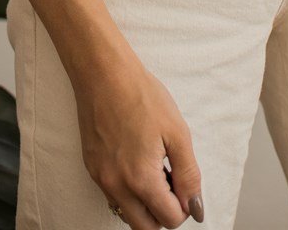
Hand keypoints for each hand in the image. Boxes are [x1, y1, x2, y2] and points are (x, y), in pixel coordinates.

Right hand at [72, 48, 203, 227]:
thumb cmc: (141, 95)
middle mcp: (116, 186)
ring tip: (156, 168)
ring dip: (145, 203)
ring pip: (127, 213)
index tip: (185, 182)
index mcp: (140, 179)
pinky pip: (113, 194)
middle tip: (172, 180)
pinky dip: (129, 189)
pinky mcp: (91, 167)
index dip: (185, 206)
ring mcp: (100, 178)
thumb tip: (196, 207)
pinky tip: (138, 159)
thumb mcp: (177, 132)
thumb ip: (189, 175)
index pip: (169, 220)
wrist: (104, 72)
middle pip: (145, 227)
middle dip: (164, 212)